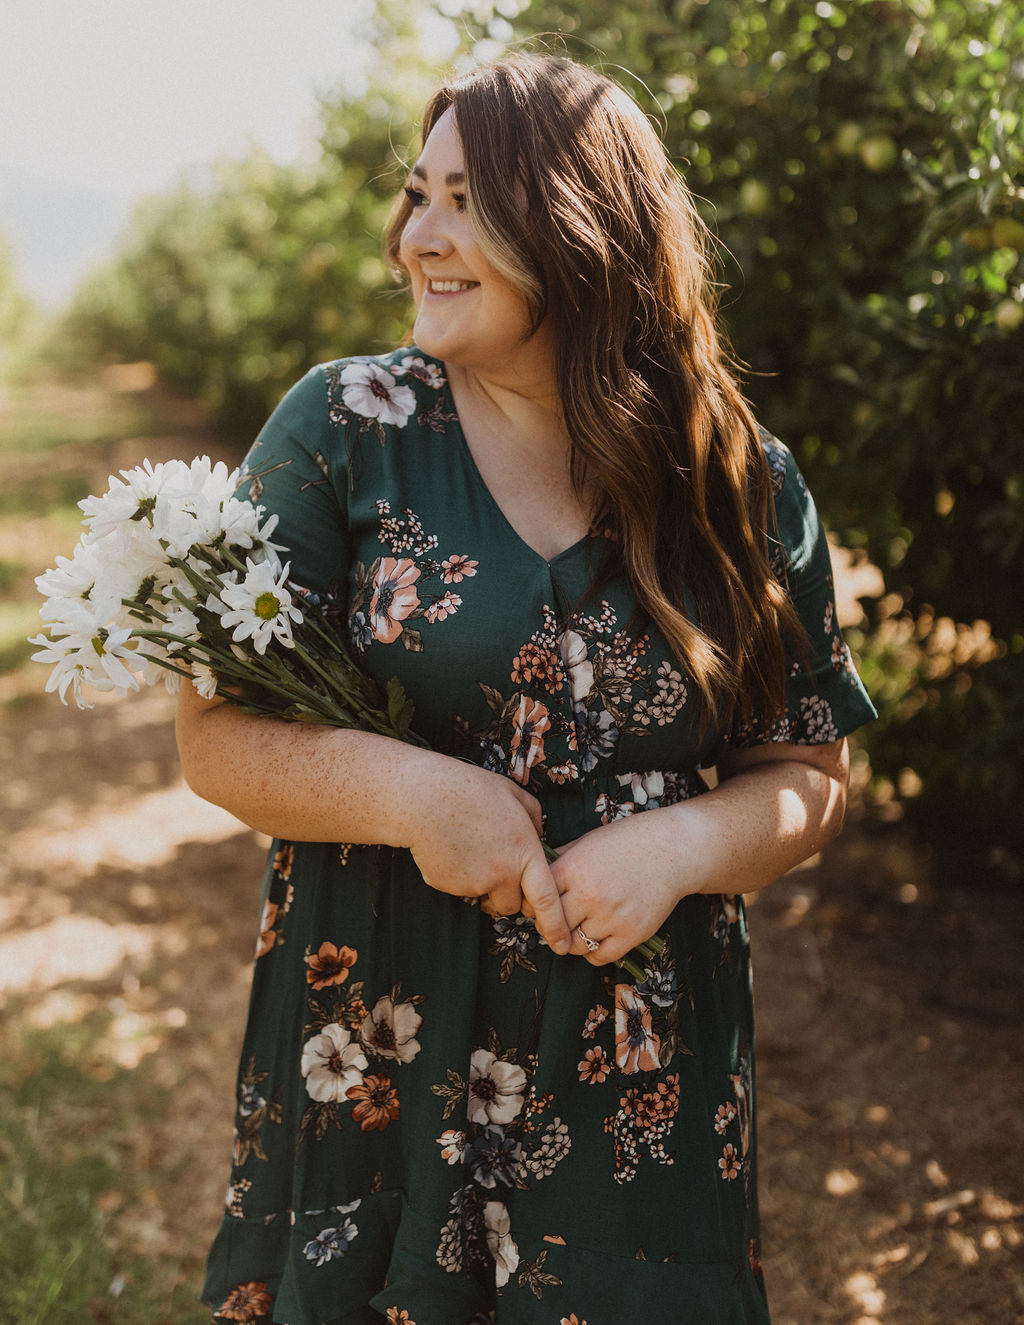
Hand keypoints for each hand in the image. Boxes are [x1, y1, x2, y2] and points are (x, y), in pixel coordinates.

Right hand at [405, 760, 571, 953]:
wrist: (423, 799)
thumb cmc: (469, 790)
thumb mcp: (512, 793)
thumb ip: (533, 817)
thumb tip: (539, 835)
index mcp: (525, 851)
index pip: (546, 899)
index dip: (556, 926)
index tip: (563, 946)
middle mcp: (504, 873)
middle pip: (514, 905)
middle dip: (509, 896)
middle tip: (496, 867)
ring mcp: (476, 884)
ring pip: (486, 898)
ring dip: (484, 888)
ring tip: (471, 851)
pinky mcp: (451, 888)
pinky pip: (461, 890)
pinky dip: (459, 877)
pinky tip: (451, 850)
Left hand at [548, 813, 687, 964]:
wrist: (671, 849)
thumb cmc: (626, 842)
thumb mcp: (586, 841)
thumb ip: (559, 860)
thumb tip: (532, 878)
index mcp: (572, 868)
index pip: (536, 900)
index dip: (533, 905)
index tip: (537, 906)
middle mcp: (589, 894)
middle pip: (551, 927)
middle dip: (549, 926)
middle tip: (554, 923)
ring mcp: (611, 916)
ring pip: (574, 945)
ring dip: (571, 940)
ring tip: (577, 929)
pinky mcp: (632, 933)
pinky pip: (598, 957)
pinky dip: (592, 952)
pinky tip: (595, 938)